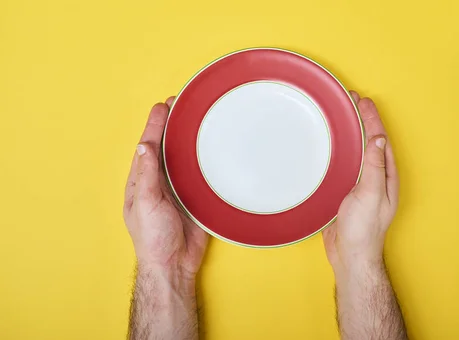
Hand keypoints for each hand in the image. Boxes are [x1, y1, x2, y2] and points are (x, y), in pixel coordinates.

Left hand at [123, 97, 208, 280]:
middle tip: (181, 103)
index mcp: (142, 181)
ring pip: (183, 157)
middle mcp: (159, 181)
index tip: (163, 106)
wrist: (174, 264)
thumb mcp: (146, 204)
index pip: (148, 146)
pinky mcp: (195, 198)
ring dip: (188, 138)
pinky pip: (200, 173)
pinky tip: (210, 148)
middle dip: (172, 125)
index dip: (155, 125)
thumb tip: (144, 146)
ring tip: (195, 118)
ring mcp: (177, 189)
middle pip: (166, 147)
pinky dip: (204, 159)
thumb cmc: (153, 238)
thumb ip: (147, 176)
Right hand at [323, 91, 398, 274]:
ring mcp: (361, 185)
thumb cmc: (363, 230)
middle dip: (362, 120)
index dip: (372, 119)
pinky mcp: (346, 193)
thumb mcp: (371, 195)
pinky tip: (330, 147)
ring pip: (357, 152)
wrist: (350, 256)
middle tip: (351, 101)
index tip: (362, 101)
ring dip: (351, 133)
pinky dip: (339, 151)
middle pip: (369, 142)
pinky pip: (345, 166)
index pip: (379, 140)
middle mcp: (376, 178)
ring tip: (341, 116)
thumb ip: (375, 167)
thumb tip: (379, 139)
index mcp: (386, 177)